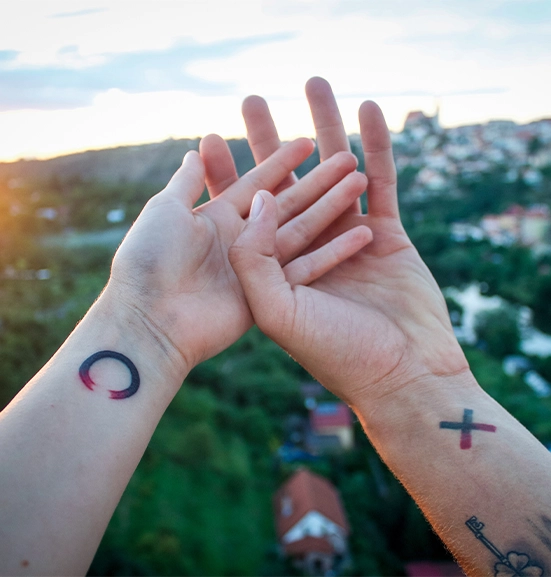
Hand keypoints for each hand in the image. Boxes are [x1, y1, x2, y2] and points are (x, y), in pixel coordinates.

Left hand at [105, 139, 368, 379]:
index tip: (305, 142)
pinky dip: (339, 248)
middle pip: (288, 205)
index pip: (258, 185)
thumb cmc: (151, 264)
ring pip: (307, 230)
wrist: (156, 327)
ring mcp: (264, 271)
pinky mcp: (282, 297)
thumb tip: (195, 150)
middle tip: (342, 156)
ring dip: (333, 204)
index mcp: (219, 223)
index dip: (279, 162)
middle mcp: (245, 244)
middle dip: (315, 179)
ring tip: (357, 178)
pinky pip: (316, 266)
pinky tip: (364, 226)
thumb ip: (186, 182)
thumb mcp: (165, 211)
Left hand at [228, 81, 469, 409]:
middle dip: (269, 142)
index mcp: (273, 271)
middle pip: (284, 185)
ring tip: (314, 85)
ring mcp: (348, 241)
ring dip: (325, 131)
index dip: (223, 175)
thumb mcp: (271, 308)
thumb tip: (257, 195)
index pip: (240, 214)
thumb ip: (252, 254)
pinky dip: (376, 148)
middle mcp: (308, 252)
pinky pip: (383, 182)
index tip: (206, 137)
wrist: (399, 378)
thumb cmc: (334, 354)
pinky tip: (368, 112)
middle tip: (253, 101)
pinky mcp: (389, 235)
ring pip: (333, 175)